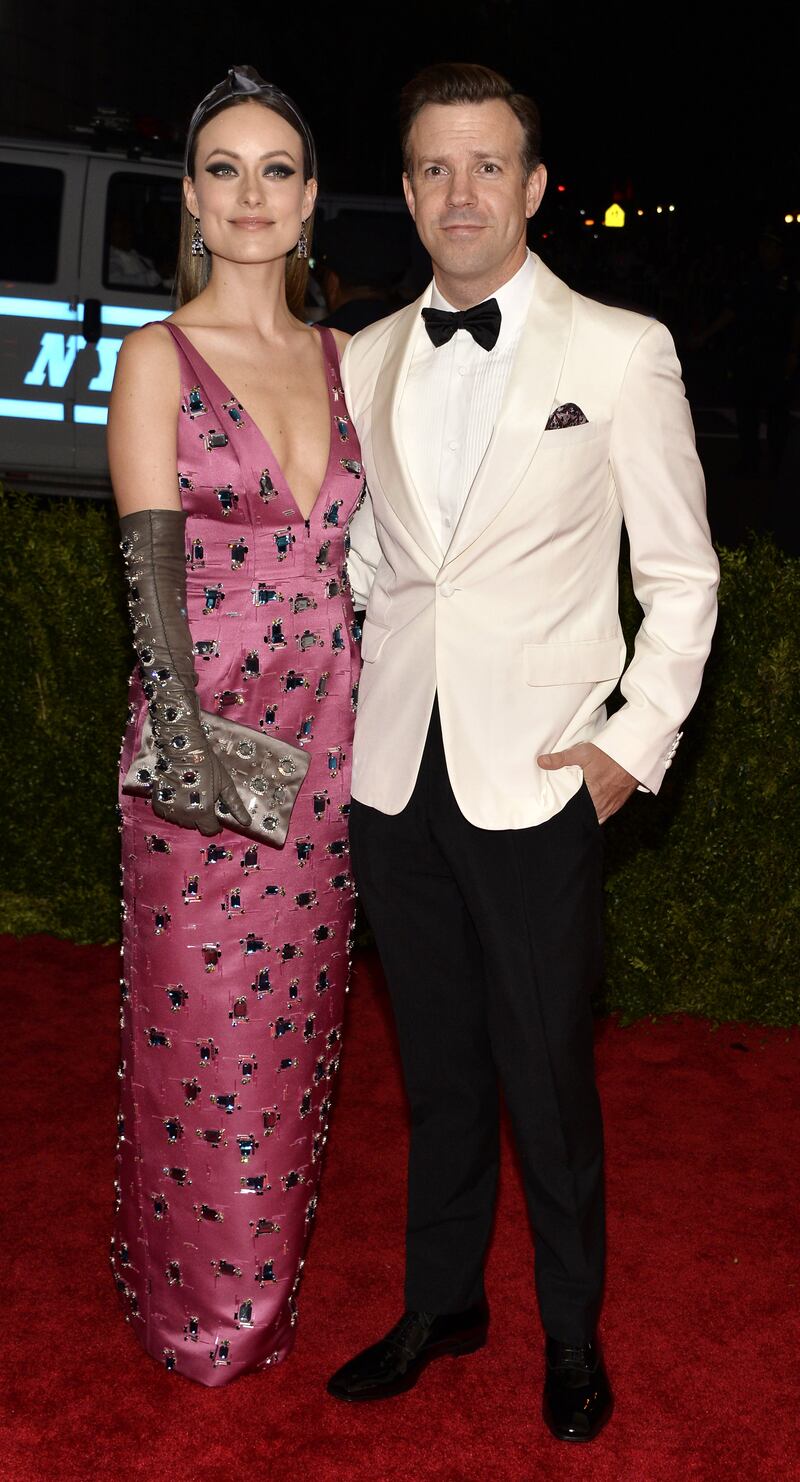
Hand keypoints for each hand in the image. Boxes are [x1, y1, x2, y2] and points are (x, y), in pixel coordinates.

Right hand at [151, 722, 251, 836]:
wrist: (182, 748)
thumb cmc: (207, 764)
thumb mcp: (225, 784)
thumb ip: (234, 805)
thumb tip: (246, 822)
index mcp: (203, 811)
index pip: (209, 830)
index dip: (215, 826)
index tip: (216, 820)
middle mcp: (186, 814)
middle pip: (196, 826)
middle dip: (202, 817)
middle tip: (203, 801)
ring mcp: (170, 809)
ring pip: (182, 821)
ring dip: (188, 813)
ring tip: (192, 796)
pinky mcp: (158, 803)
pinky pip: (168, 814)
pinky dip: (174, 809)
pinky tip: (180, 796)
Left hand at [537, 741, 637, 823]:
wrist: (634, 753)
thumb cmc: (608, 753)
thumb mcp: (582, 753)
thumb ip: (561, 759)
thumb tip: (541, 762)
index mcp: (592, 796)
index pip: (577, 816)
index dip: (568, 818)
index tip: (558, 819)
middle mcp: (603, 805)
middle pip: (586, 819)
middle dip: (576, 819)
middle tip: (565, 817)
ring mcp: (612, 806)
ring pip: (597, 818)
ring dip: (587, 817)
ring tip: (576, 814)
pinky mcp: (618, 803)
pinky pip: (606, 815)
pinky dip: (598, 814)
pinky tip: (591, 809)